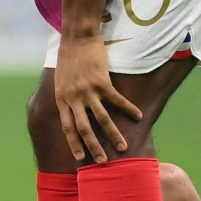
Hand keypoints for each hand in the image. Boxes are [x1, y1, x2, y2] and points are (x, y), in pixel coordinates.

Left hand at [52, 34, 141, 163]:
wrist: (77, 38)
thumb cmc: (69, 59)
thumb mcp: (61, 81)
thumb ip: (67, 97)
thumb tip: (74, 111)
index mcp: (61, 99)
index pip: (67, 127)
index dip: (74, 143)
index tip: (80, 158)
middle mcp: (73, 98)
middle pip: (84, 128)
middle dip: (93, 146)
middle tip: (103, 162)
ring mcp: (87, 90)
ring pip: (102, 118)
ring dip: (113, 134)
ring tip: (123, 147)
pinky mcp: (101, 81)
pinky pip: (116, 100)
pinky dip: (128, 109)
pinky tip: (139, 117)